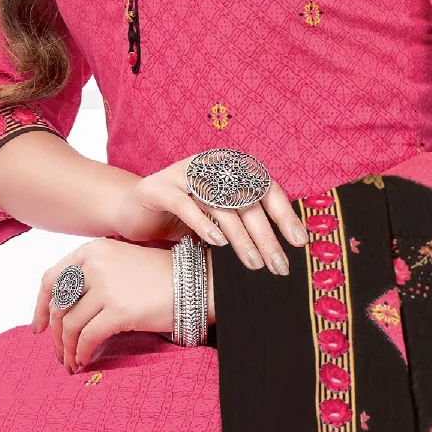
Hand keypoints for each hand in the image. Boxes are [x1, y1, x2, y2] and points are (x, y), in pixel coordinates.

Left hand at [33, 238, 200, 371]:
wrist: (196, 283)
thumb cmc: (161, 277)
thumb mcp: (122, 264)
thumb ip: (93, 277)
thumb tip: (65, 309)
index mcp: (92, 250)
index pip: (51, 279)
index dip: (39, 306)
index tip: (38, 328)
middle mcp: (95, 265)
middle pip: (58, 306)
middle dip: (54, 335)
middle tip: (59, 354)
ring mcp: (106, 287)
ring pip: (69, 325)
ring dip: (66, 349)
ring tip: (71, 364)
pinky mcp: (119, 310)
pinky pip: (87, 337)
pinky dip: (81, 353)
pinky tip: (83, 362)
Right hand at [106, 154, 307, 276]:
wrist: (132, 210)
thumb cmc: (180, 217)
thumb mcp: (215, 220)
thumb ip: (242, 225)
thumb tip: (278, 252)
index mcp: (228, 169)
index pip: (266, 188)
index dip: (284, 214)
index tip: (299, 242)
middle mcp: (209, 166)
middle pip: (247, 201)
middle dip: (266, 236)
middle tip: (278, 265)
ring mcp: (182, 173)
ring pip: (221, 206)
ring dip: (240, 237)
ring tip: (253, 263)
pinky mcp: (159, 187)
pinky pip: (186, 204)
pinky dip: (203, 224)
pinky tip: (217, 243)